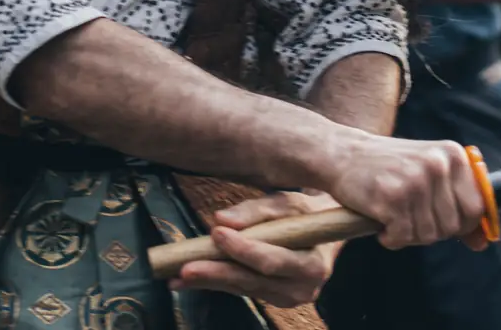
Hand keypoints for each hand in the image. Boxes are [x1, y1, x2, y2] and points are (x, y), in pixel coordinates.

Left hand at [171, 190, 340, 307]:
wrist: (323, 232)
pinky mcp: (271, 298)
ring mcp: (286, 297)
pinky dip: (213, 282)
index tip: (217, 233)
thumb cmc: (305, 213)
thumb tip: (221, 219)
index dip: (244, 250)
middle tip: (185, 267)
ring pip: (241, 288)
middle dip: (216, 273)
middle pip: (253, 280)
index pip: (272, 260)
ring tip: (177, 276)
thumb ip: (257, 210)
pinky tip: (187, 280)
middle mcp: (302, 288)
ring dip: (208, 281)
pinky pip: (240, 289)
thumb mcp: (288, 202)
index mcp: (313, 264)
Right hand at [321, 132, 489, 251]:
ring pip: (429, 234)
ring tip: (395, 219)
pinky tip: (382, 224)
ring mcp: (415, 181)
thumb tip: (482, 242)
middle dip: (432, 231)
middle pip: (452, 225)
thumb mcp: (428, 171)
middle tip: (410, 220)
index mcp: (452, 155)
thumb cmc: (387, 166)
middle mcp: (437, 165)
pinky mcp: (392, 198)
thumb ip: (457, 202)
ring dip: (410, 235)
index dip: (463, 225)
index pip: (476, 207)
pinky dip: (392, 239)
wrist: (341, 154)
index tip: (445, 226)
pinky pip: (404, 237)